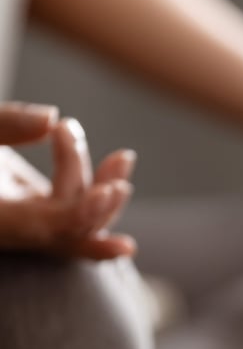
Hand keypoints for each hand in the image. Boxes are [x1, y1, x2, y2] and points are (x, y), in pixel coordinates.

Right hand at [0, 102, 136, 259]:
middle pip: (67, 232)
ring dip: (104, 192)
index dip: (78, 215)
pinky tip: (120, 161)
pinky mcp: (31, 209)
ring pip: (75, 227)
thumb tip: (51, 116)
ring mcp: (21, 223)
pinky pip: (72, 214)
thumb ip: (3, 123)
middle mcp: (6, 230)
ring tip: (124, 158)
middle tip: (121, 160)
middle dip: (99, 200)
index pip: (41, 227)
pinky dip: (96, 190)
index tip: (108, 192)